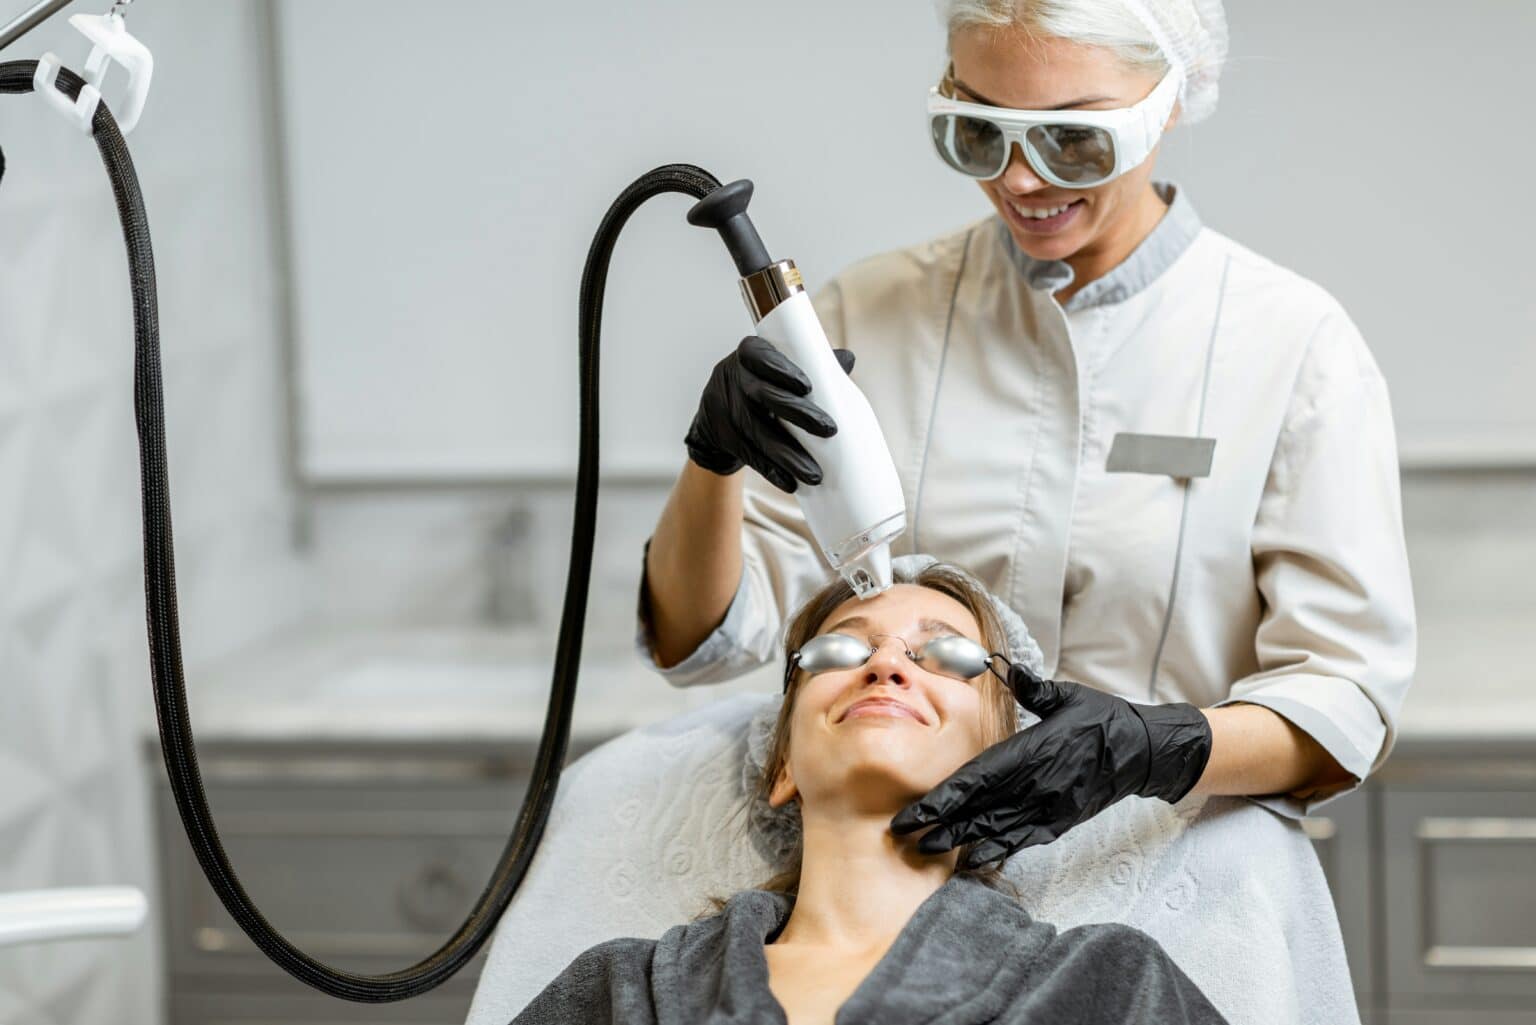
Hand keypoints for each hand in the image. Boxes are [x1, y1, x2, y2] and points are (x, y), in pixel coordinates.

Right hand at [684, 336, 854, 492]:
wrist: (719, 414)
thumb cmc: (762, 385)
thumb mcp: (779, 370)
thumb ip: (811, 364)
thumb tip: (848, 359)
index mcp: (749, 353)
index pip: (761, 356)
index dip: (782, 370)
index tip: (807, 386)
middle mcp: (731, 376)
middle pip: (764, 395)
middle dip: (798, 414)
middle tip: (829, 430)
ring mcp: (723, 407)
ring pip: (757, 433)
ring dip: (787, 455)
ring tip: (814, 473)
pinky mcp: (720, 436)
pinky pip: (748, 454)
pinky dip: (771, 470)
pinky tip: (790, 482)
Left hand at [889, 663, 1212, 868]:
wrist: (1144, 750)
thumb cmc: (1102, 718)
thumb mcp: (1068, 695)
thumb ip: (1033, 687)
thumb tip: (1008, 667)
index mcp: (1033, 750)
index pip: (979, 777)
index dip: (945, 795)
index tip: (916, 807)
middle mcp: (1037, 783)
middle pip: (979, 807)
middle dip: (940, 821)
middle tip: (903, 833)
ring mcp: (1050, 806)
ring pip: (997, 827)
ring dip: (960, 839)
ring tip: (926, 849)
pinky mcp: (1062, 820)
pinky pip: (1024, 838)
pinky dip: (998, 849)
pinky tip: (974, 859)